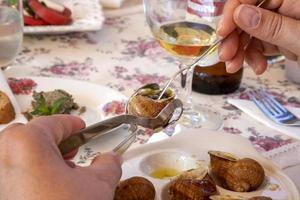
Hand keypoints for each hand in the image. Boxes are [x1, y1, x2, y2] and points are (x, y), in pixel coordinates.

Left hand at [0, 115, 121, 199]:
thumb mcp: (97, 185)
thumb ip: (108, 164)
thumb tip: (112, 158)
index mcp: (26, 143)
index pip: (52, 123)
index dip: (71, 123)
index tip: (82, 126)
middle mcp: (2, 156)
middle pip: (30, 138)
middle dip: (53, 142)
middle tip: (72, 152)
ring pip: (18, 157)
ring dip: (42, 160)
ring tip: (63, 174)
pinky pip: (11, 175)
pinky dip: (29, 176)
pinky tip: (47, 191)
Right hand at [217, 0, 299, 74]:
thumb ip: (272, 26)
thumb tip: (240, 13)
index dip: (233, 12)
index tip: (222, 32)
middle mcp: (284, 9)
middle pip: (247, 15)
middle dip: (233, 37)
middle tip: (225, 55)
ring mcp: (281, 25)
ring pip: (249, 32)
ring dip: (239, 51)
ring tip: (234, 67)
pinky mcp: (280, 39)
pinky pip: (258, 45)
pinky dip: (253, 57)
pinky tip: (258, 67)